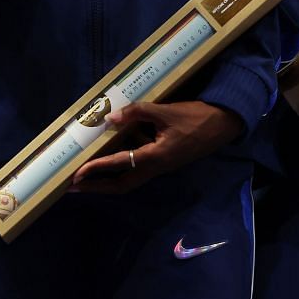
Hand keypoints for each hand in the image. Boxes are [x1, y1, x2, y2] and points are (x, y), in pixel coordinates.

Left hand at [69, 100, 244, 193]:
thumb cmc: (195, 117)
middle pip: (122, 185)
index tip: (77, 175)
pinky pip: (139, 165)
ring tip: (87, 173)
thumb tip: (111, 118)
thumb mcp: (166, 111)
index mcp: (155, 157)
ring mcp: (160, 165)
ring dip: (108, 177)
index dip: (96, 169)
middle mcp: (156, 167)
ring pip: (130, 177)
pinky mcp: (164, 160)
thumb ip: (138, 113)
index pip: (119, 165)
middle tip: (75, 186)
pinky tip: (113, 148)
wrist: (223, 124)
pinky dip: (123, 162)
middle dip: (98, 187)